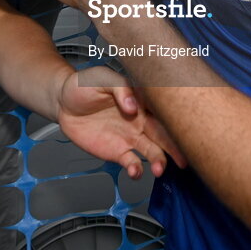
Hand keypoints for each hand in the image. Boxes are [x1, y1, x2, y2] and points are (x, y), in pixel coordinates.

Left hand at [57, 65, 185, 178]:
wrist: (63, 101)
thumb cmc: (84, 84)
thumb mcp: (102, 78)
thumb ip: (120, 89)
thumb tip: (134, 107)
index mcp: (142, 100)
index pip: (164, 110)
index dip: (176, 120)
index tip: (187, 130)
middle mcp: (141, 120)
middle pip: (164, 135)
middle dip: (175, 147)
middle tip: (184, 159)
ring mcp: (131, 137)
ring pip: (152, 151)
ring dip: (159, 161)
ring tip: (159, 169)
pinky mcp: (117, 151)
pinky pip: (131, 162)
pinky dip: (135, 169)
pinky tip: (134, 171)